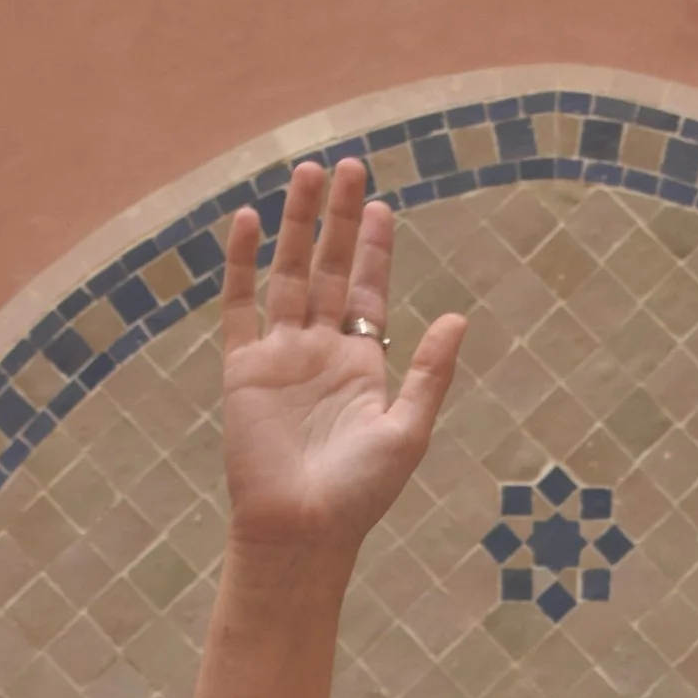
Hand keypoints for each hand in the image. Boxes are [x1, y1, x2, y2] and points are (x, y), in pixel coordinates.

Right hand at [218, 155, 466, 556]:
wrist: (300, 530)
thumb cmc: (359, 494)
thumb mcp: (408, 429)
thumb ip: (431, 372)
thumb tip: (457, 316)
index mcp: (362, 367)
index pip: (368, 292)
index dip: (374, 249)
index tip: (381, 205)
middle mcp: (321, 353)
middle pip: (330, 271)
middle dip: (338, 221)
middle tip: (347, 167)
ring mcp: (280, 357)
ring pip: (289, 274)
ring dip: (298, 226)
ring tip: (306, 173)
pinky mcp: (243, 369)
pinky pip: (240, 306)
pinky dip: (243, 264)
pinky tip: (251, 220)